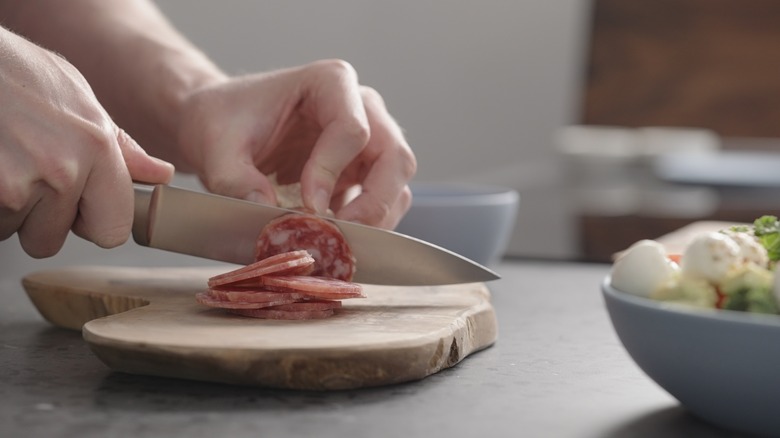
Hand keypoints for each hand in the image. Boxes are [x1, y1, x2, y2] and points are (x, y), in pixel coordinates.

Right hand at [0, 28, 173, 256]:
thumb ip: (118, 145)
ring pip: (13, 231)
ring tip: (2, 159)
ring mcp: (13, 186)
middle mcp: (60, 170)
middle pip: (51, 239)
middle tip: (23, 170)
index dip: (90, 222)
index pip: (112, 230)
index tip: (76, 205)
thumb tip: (160, 174)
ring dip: (6, 207)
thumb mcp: (77, 97)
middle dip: (36, 216)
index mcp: (95, 147)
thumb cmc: (13, 73)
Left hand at [176, 59, 415, 228]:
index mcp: (330, 82)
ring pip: (398, 183)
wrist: (223, 127)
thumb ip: (234, 179)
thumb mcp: (215, 145)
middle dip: (373, 203)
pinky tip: (337, 238)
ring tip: (337, 242)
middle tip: (340, 233)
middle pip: (394, 157)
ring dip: (375, 219)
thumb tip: (266, 211)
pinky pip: (385, 202)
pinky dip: (369, 226)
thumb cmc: (224, 120)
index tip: (307, 205)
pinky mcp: (366, 172)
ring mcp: (370, 141)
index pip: (353, 129)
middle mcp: (362, 107)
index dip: (332, 171)